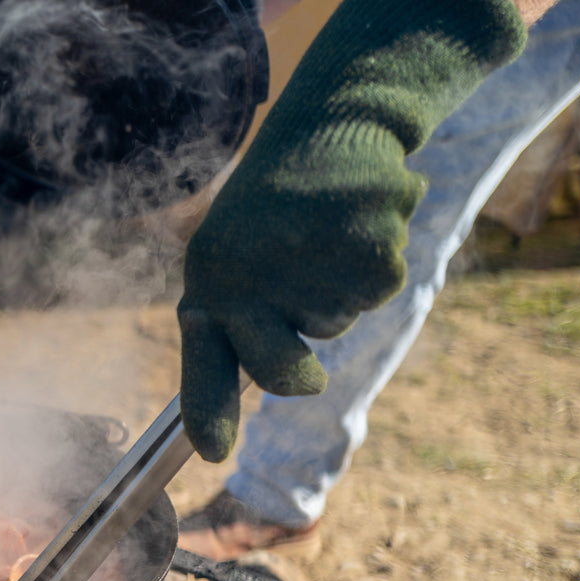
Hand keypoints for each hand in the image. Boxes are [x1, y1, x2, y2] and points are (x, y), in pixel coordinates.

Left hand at [177, 0, 526, 461]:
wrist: (328, 125)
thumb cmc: (270, 213)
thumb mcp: (228, 266)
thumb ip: (225, 341)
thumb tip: (214, 441)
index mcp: (207, 286)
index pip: (203, 364)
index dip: (208, 414)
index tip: (214, 455)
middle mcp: (247, 278)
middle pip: (282, 376)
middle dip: (298, 372)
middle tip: (303, 332)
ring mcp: (308, 265)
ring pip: (337, 322)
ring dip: (338, 291)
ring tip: (322, 237)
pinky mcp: (367, 248)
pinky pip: (376, 291)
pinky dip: (374, 262)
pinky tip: (354, 223)